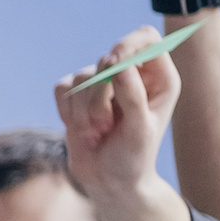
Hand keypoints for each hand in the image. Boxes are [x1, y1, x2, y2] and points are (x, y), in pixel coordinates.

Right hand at [57, 27, 182, 204]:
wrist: (108, 182)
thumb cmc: (132, 158)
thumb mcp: (139, 130)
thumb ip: (132, 95)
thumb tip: (117, 63)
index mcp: (158, 78)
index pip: (145, 38)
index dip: (128, 45)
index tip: (114, 62)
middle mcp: (131, 75)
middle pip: (108, 58)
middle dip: (100, 94)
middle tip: (106, 125)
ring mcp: (102, 84)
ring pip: (82, 76)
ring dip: (84, 112)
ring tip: (97, 134)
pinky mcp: (77, 95)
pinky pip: (62, 88)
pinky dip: (67, 113)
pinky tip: (82, 130)